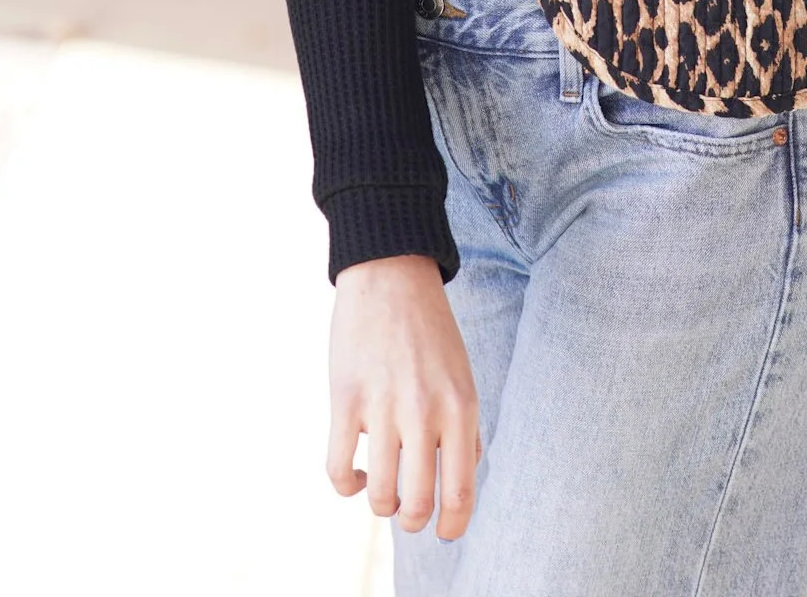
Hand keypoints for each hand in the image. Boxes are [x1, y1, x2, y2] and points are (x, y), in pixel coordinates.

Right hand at [328, 255, 480, 541]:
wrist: (390, 274)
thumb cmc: (430, 328)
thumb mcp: (462, 373)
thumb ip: (466, 425)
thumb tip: (466, 474)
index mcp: (461, 405)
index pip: (461, 489)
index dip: (453, 525)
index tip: (444, 532)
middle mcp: (424, 411)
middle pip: (418, 502)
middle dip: (413, 520)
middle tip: (410, 513)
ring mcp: (382, 407)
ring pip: (380, 495)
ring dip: (381, 505)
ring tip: (383, 491)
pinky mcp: (345, 400)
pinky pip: (340, 469)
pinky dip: (347, 486)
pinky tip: (357, 474)